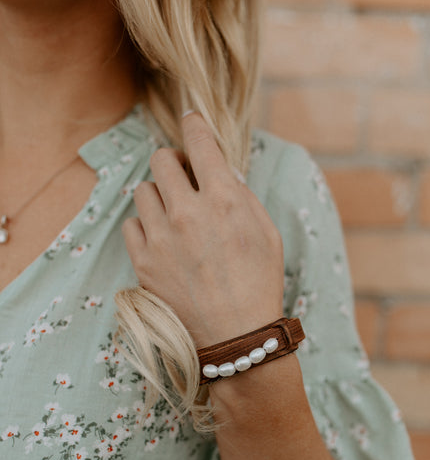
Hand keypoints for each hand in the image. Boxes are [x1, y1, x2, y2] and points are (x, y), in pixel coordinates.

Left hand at [122, 113, 284, 347]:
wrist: (236, 337)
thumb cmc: (260, 285)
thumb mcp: (267, 234)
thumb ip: (242, 196)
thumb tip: (221, 173)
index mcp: (224, 199)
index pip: (199, 141)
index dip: (194, 125)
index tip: (191, 121)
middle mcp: (188, 212)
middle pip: (161, 159)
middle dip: (174, 163)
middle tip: (185, 179)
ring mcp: (162, 237)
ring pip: (143, 190)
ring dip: (159, 196)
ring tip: (174, 216)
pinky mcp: (143, 261)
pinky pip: (131, 224)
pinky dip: (145, 226)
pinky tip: (162, 240)